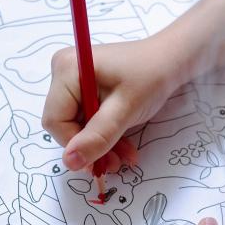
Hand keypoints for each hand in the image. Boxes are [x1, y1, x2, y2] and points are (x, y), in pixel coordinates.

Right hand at [43, 35, 181, 175]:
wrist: (169, 61)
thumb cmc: (150, 76)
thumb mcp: (125, 109)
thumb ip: (97, 136)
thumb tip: (70, 162)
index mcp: (66, 69)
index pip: (55, 121)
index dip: (75, 144)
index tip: (101, 159)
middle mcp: (62, 72)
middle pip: (64, 124)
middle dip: (90, 146)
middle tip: (116, 161)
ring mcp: (71, 80)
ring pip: (76, 126)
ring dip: (100, 145)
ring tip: (124, 155)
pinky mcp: (82, 88)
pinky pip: (85, 120)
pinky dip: (102, 135)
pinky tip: (121, 144)